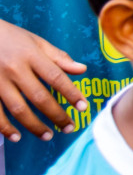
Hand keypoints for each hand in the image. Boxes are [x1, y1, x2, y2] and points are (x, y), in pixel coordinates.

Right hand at [0, 18, 87, 141]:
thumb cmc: (11, 38)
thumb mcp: (36, 41)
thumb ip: (58, 57)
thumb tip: (82, 70)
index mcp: (31, 55)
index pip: (56, 77)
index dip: (71, 93)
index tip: (83, 107)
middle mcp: (15, 69)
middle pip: (39, 97)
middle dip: (56, 115)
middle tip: (69, 128)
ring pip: (18, 109)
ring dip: (34, 126)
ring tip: (48, 135)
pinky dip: (5, 127)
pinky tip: (16, 136)